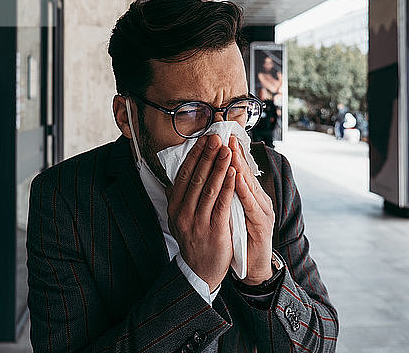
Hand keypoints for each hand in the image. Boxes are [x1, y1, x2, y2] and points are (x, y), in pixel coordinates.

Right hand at [166, 134, 235, 291]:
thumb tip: (183, 170)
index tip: (204, 139)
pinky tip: (234, 173)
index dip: (195, 155)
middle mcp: (183, 213)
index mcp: (174, 207)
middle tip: (216, 137)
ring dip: (219, 167)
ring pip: (209, 188)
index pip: (184, 175)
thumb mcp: (181, 217)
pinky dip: (227, 186)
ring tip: (227, 150)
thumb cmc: (195, 240)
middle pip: (196, 178)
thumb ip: (182, 196)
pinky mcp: (214, 231)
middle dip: (207, 155)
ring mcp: (198, 222)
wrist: (200, 272)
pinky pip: (222, 204)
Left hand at [229, 136, 274, 284]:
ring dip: (240, 165)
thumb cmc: (241, 239)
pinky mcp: (263, 225)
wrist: (254, 267)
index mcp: (251, 197)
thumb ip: (227, 196)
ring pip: (250, 184)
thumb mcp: (232, 213)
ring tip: (231, 149)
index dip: (231, 154)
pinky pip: (251, 205)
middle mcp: (259, 200)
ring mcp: (263, 212)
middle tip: (227, 135)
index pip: (239, 171)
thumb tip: (213, 177)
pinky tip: (238, 178)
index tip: (220, 136)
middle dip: (235, 153)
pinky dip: (244, 190)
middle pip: (246, 173)